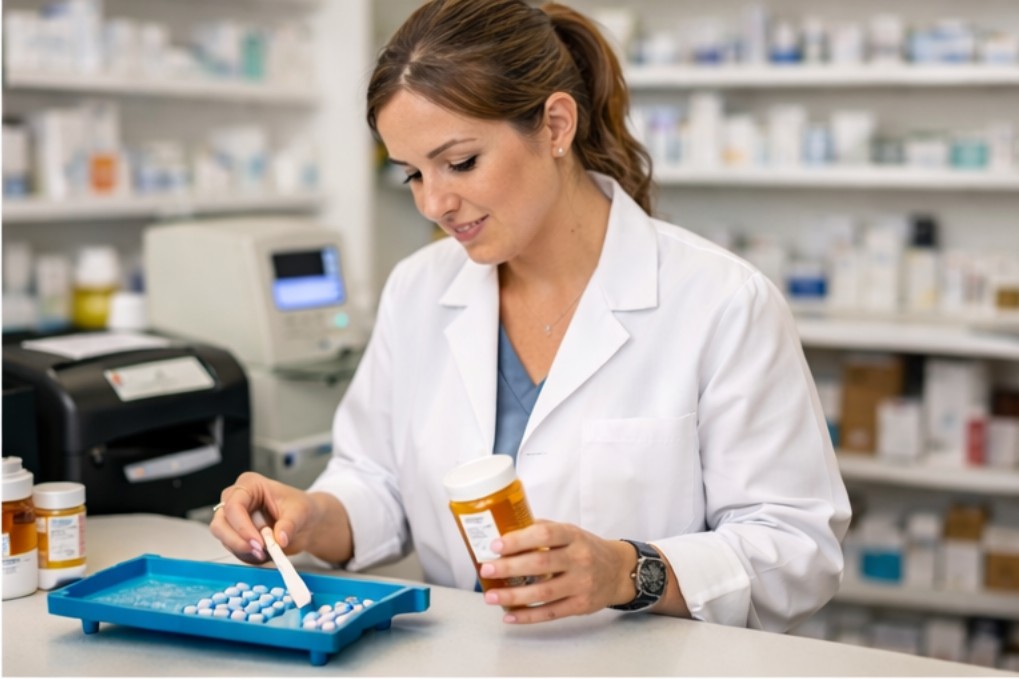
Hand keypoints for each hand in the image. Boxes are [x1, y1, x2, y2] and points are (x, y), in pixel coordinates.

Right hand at [209, 471, 329, 563]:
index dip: (243, 526)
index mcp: (250, 485)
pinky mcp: (235, 535)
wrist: (305, 522)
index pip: (234, 505)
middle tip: (260, 551)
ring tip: (266, 552)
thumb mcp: (300, 512)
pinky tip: (264, 554)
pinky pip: (233, 549)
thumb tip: (280, 539)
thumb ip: (289, 524)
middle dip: (238, 541)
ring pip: (223, 538)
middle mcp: (236, 499)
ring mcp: (233, 518)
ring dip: (242, 549)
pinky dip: (247, 555)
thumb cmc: (300, 508)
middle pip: (220, 523)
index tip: (259, 542)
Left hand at [476, 520, 635, 623]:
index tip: (496, 545)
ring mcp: (581, 584)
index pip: (545, 534)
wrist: (618, 571)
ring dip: (513, 596)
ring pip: (543, 593)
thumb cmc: (586, 548)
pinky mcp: (581, 605)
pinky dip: (528, 616)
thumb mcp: (570, 532)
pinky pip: (550, 613)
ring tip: (491, 596)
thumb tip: (504, 531)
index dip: (519, 539)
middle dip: (509, 568)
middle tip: (486, 570)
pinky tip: (509, 615)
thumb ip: (542, 530)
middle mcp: (579, 559)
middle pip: (541, 564)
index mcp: (573, 536)